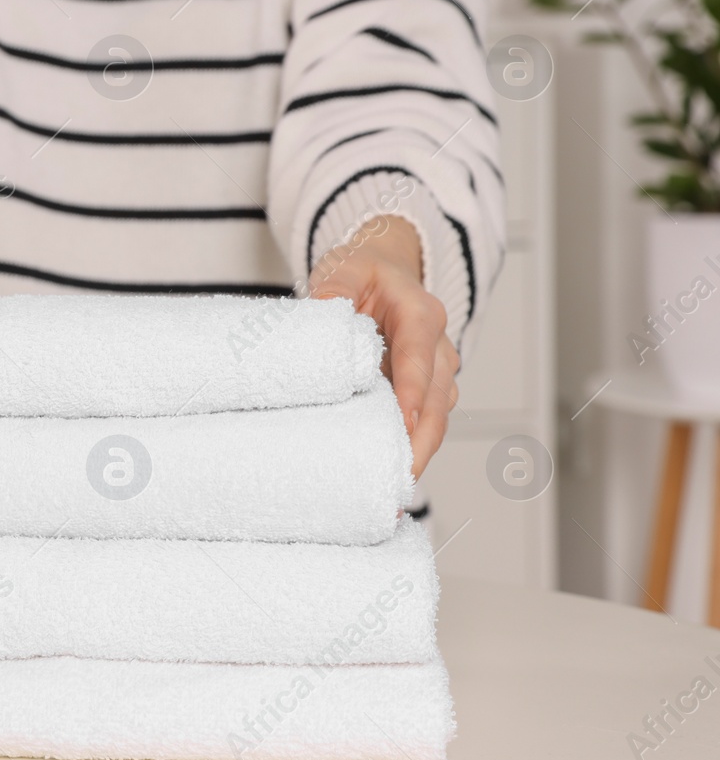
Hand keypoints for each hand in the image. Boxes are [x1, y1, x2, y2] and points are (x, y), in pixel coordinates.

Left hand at [307, 216, 457, 479]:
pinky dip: (410, 449)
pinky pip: (423, 423)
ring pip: (435, 419)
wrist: (385, 271)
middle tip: (399, 480)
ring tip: (392, 493)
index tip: (403, 425)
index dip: (412, 394)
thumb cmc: (365, 272)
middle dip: (421, 442)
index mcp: (422, 315)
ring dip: (418, 454)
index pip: (419, 360)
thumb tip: (322, 310)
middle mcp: (437, 348)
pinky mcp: (424, 391)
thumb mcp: (346, 266)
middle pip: (437, 401)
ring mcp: (435, 373)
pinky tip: (389, 480)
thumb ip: (336, 287)